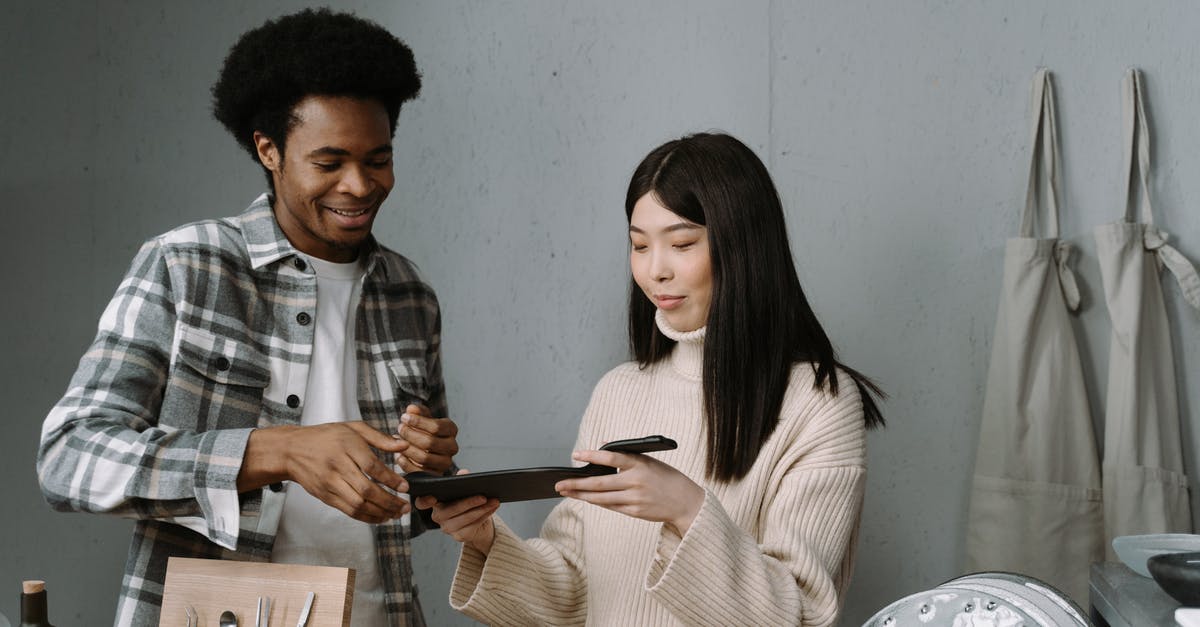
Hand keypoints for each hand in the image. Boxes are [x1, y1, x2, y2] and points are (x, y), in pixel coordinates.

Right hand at [240, 422, 410, 523]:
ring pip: (358, 504)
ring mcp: (329, 483)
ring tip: (396, 514)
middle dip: (389, 501)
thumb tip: (403, 446)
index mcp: (346, 446)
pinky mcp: (325, 496)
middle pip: (366, 489)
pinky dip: (366, 517)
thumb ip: (379, 437)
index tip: (405, 487)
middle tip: (405, 506)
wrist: (292, 450)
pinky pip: (348, 510)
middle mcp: (337, 466)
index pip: (372, 466)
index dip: (390, 479)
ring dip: (380, 512)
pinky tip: (380, 517)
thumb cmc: (326, 436)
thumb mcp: (353, 428)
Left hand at [393, 404, 458, 473]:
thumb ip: (418, 412)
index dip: (418, 422)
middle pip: (429, 442)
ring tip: (396, 440)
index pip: (436, 427)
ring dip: (406, 448)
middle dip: (410, 435)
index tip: (403, 417)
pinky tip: (397, 455)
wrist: (426, 448)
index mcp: (451, 430)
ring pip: (424, 457)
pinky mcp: (435, 475)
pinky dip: (405, 463)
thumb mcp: (422, 418)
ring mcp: (445, 463)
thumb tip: (411, 409)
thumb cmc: (424, 430)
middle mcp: (452, 447)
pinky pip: (418, 471)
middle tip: (399, 428)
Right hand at [414, 470, 498, 553]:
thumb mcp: (463, 490)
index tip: (432, 497)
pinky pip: (473, 525)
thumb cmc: (466, 502)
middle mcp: (437, 516)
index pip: (422, 503)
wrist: (476, 522)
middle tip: (483, 496)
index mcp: (435, 502)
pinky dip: (485, 515)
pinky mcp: (459, 536)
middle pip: (451, 510)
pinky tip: (492, 508)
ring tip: (494, 501)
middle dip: (469, 502)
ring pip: (465, 518)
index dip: (424, 500)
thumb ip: (461, 480)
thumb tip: (464, 473)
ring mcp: (447, 528)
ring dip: (482, 509)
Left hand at [555, 449, 704, 533]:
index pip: (611, 457)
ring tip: (566, 492)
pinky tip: (586, 499)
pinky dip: (597, 502)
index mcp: (640, 464)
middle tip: (559, 484)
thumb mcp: (649, 461)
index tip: (575, 454)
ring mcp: (635, 499)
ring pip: (601, 498)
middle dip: (577, 483)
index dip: (592, 455)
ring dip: (582, 495)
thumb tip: (602, 451)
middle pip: (600, 483)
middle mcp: (636, 481)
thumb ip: (627, 458)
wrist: (686, 501)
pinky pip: (611, 507)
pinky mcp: (635, 512)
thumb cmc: (665, 477)